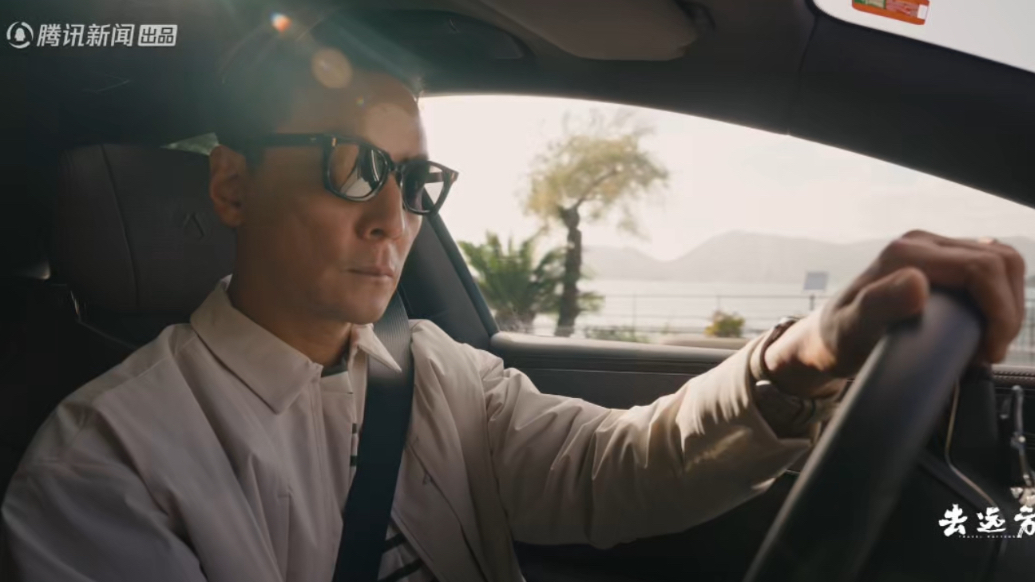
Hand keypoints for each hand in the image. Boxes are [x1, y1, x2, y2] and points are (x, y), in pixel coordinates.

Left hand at [764, 230, 1026, 398]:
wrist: (829, 337)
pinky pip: (988, 271)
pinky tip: (983, 328)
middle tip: (990, 350)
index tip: (989, 350)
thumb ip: (879, 304)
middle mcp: (922, 244)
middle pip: (999, 261)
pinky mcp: (941, 264)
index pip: (982, 268)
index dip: (1000, 310)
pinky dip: (998, 298)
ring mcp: (934, 251)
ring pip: (1000, 263)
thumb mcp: (853, 326)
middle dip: (1007, 309)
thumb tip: (916, 283)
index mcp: (907, 253)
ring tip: (988, 341)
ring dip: (1007, 303)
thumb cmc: (839, 335)